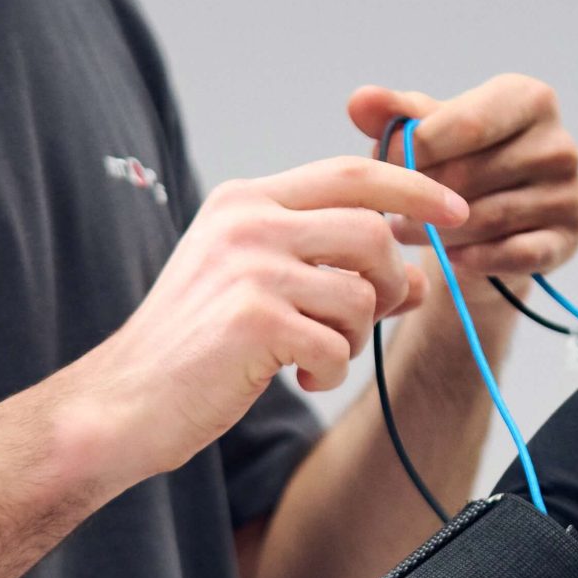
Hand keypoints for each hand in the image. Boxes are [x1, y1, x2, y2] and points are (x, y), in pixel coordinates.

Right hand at [67, 157, 462, 481]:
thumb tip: (419, 278)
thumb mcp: (260, 291)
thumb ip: (331, 271)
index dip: (412, 188)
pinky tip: (297, 376)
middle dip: (392, 282)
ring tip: (317, 355)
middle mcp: (247, 222)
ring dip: (356, 337)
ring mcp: (250, 268)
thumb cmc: (193, 349)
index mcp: (244, 202)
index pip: (350, 173)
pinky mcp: (254, 320)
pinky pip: (338, 344)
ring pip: (362, 293)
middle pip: (371, 230)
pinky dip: (331, 370)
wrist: (123, 404)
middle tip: (371, 318)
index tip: (453, 212)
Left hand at [348, 74, 577, 280]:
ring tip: (403, 231)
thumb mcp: (424, 132)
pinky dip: (475, 259)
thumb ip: (393, 114)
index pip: (468, 124)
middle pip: (474, 174)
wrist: (489, 222)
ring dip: (438, 231)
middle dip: (422, 194)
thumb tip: (360, 100)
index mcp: (529, 99)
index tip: (381, 165)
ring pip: (488, 218)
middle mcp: (559, 143)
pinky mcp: (568, 239)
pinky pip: (513, 254)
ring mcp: (569, 194)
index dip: (416, 148)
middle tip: (388, 209)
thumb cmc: (454, 162)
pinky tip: (449, 258)